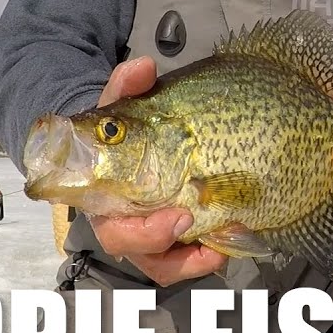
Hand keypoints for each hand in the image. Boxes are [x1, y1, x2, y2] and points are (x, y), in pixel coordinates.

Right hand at [90, 57, 226, 285]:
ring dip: (191, 259)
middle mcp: (122, 223)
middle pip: (141, 253)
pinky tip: (228, 243)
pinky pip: (184, 259)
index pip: (114, 228)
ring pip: (163, 265)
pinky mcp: (170, 240)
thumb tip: (144, 67)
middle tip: (198, 224)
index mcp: (104, 198)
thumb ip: (128, 85)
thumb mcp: (123, 105)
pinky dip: (205, 254)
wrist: (127, 143)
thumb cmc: (123, 130)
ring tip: (222, 247)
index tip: (179, 217)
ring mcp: (146, 235)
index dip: (144, 233)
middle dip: (169, 247)